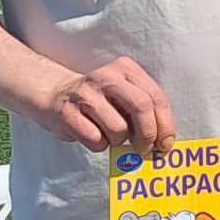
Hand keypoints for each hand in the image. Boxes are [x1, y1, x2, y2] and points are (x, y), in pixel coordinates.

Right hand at [39, 56, 175, 154]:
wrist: (55, 94)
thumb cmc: (99, 101)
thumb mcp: (123, 95)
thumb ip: (143, 111)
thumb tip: (161, 141)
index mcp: (126, 69)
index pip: (155, 97)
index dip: (165, 124)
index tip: (165, 143)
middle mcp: (107, 77)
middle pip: (141, 107)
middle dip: (148, 135)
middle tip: (145, 150)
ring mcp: (86, 94)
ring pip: (118, 128)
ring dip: (119, 141)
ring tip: (110, 136)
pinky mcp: (68, 113)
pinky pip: (96, 139)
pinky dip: (100, 145)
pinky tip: (93, 135)